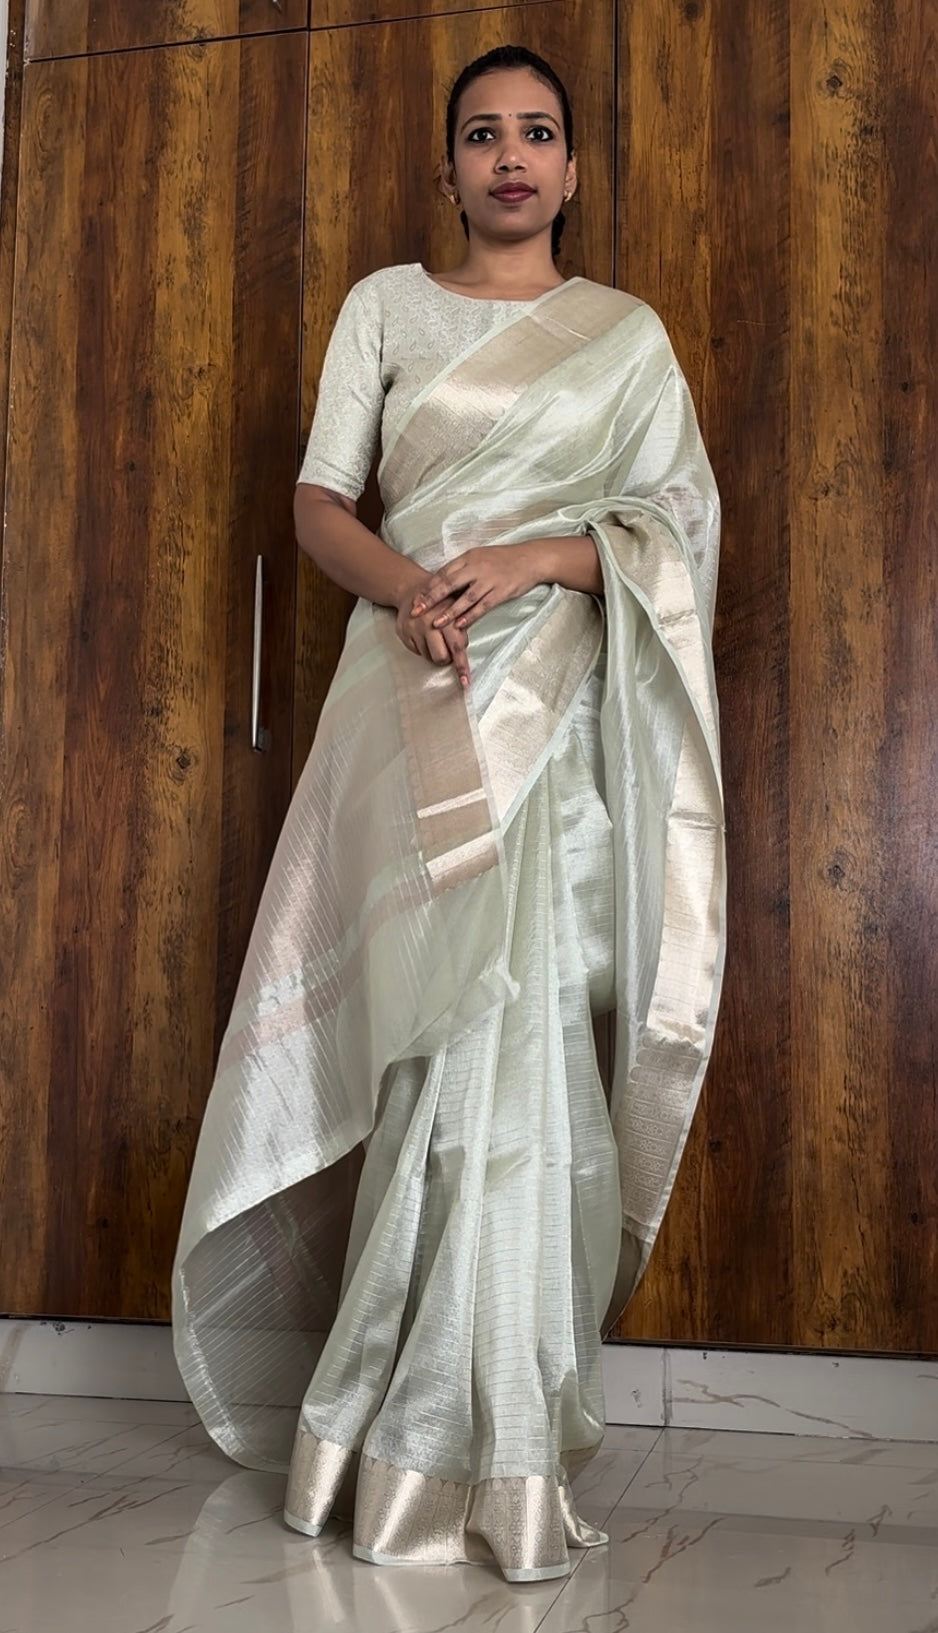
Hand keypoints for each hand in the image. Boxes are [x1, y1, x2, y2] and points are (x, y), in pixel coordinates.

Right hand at [395, 591, 470, 688]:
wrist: (411, 589)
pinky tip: (423, 635)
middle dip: (447, 658)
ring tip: (434, 638)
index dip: (461, 667)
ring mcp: (414, 630)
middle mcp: (429, 625)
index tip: (465, 682)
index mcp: (446, 619)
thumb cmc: (440, 601)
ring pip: (428, 657)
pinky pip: (416, 652)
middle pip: (441, 657)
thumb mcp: (456, 609)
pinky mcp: (403, 634)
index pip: (457, 648)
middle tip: (447, 649)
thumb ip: (462, 628)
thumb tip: (462, 651)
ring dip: (434, 652)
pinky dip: (422, 647)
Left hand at [410, 544, 539, 632]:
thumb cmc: (503, 559)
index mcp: (469, 558)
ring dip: (449, 612)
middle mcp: (477, 568)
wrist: (530, 559)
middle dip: (431, 598)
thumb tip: (444, 580)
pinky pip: (483, 606)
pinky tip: (459, 625)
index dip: (429, 586)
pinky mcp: (501, 592)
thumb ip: (463, 567)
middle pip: (449, 584)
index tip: (416, 597)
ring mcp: (489, 580)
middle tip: (417, 610)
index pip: (444, 572)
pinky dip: (470, 616)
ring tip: (435, 623)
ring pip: (465, 598)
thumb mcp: (480, 556)